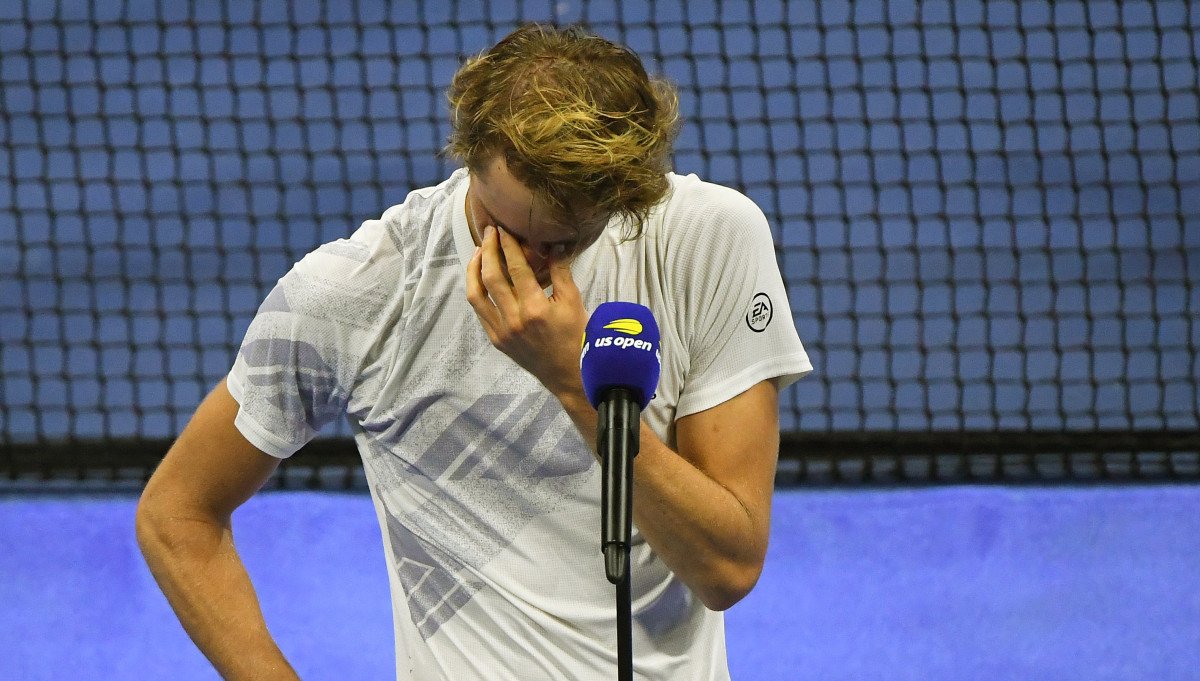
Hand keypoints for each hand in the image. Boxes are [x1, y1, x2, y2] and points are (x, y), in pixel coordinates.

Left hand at [466, 225, 588, 398]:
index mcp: (536, 308)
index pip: (517, 269)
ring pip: (475, 295)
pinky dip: (477, 291)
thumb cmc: (576, 335)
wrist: (568, 373)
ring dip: (474, 269)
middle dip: (488, 250)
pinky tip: (481, 278)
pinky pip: (480, 311)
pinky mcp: (496, 340)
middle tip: (489, 232)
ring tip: (479, 252)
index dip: (508, 246)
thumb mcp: (574, 301)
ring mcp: (502, 332)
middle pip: (491, 277)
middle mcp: (514, 320)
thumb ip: (561, 271)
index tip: (503, 230)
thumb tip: (554, 243)